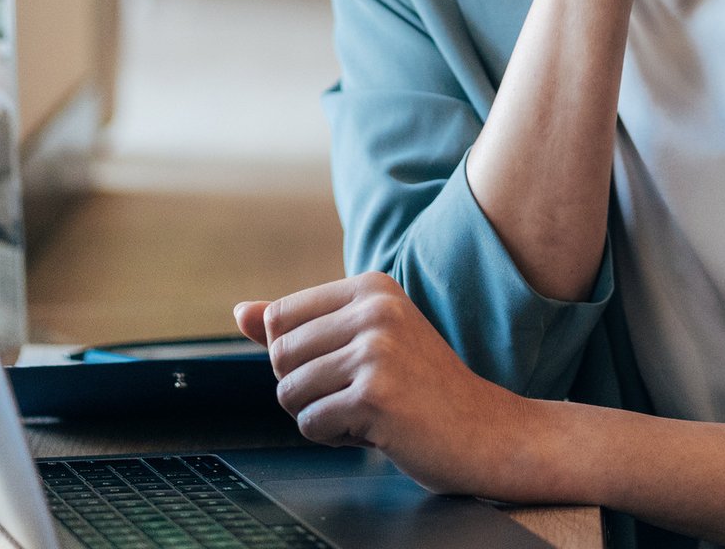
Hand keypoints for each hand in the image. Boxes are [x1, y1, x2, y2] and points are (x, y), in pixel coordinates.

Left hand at [233, 274, 534, 495]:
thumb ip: (301, 325)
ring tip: (367, 412)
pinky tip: (375, 430)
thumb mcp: (366, 342)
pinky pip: (310, 424)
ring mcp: (377, 351)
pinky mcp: (375, 395)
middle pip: (278, 356)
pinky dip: (334, 438)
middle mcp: (376, 309)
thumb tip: (240, 312)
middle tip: (356, 395)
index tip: (346, 367)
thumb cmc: (422, 388)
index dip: (299, 357)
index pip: (279, 319)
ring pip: (288, 392)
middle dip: (304, 389)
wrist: (484, 430)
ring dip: (319, 415)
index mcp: (372, 287)